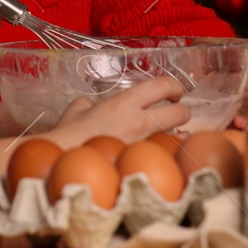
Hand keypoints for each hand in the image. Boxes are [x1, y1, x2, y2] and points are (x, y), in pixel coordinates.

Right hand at [46, 76, 185, 147]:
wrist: (65, 157)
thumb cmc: (69, 132)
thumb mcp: (78, 108)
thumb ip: (90, 103)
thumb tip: (91, 105)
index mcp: (125, 103)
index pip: (162, 85)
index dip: (175, 86)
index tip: (174, 91)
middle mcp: (139, 122)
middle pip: (181, 113)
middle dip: (183, 112)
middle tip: (176, 112)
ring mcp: (142, 144)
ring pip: (176, 138)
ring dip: (175, 136)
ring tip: (166, 138)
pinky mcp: (141, 162)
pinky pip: (162, 155)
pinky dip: (163, 154)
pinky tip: (158, 157)